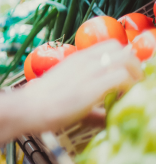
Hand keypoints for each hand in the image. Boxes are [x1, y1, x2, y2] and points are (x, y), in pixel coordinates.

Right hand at [19, 40, 142, 131]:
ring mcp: (89, 71)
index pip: (111, 46)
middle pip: (123, 50)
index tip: (129, 75)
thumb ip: (87, 100)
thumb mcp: (65, 93)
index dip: (125, 59)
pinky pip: (123, 78)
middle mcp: (85, 60)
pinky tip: (122, 100)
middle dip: (135, 66)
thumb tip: (105, 117)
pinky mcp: (92, 86)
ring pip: (127, 60)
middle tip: (135, 84)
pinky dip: (130, 88)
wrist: (27, 107)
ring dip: (136, 76)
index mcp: (77, 59)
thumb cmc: (40, 103)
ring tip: (132, 92)